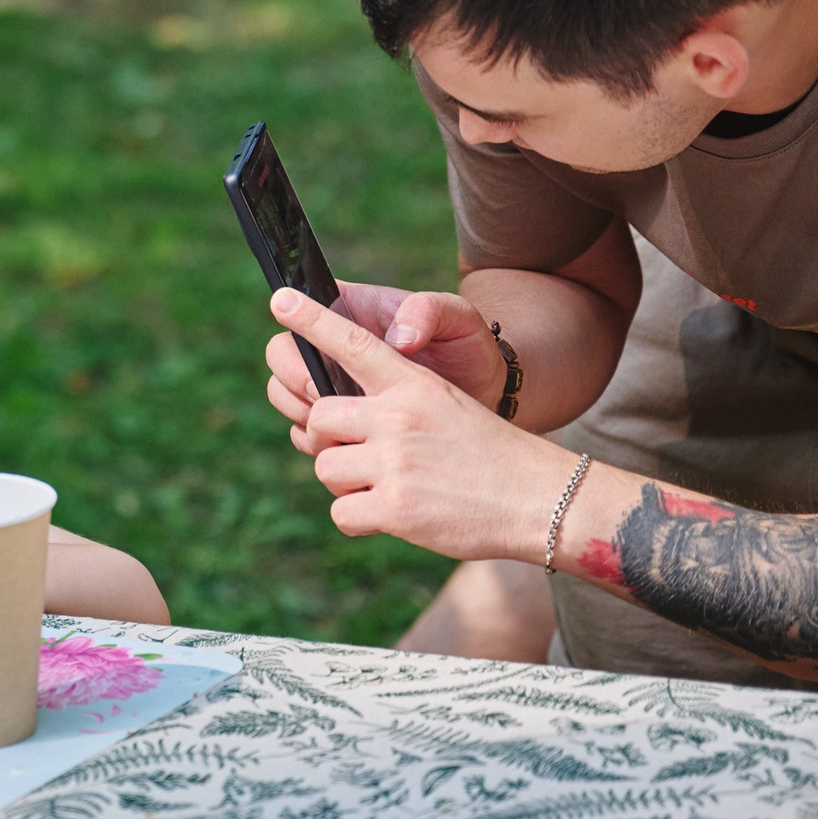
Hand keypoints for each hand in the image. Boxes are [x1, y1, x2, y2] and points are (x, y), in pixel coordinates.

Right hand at [263, 280, 509, 420]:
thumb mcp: (460, 321)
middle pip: (281, 356)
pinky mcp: (340, 423)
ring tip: (340, 430)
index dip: (301, 336)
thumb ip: (429, 312)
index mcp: (352, 309)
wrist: (484, 401)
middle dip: (295, 383)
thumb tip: (397, 338)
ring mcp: (333, 386)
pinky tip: (349, 451)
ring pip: (286, 397)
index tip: (323, 367)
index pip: (300, 307)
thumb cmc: (470, 350)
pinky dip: (317, 444)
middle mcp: (332, 347)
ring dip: (303, 416)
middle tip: (326, 400)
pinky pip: (306, 433)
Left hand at [268, 288, 574, 562]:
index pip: (353, 343)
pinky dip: (356, 519)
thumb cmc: (487, 452)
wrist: (537, 498)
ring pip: (325, 467)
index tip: (279, 300)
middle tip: (355, 452)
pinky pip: (340, 513)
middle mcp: (398, 417)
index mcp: (412, 384)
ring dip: (345, 482)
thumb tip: (331, 411)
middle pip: (318, 417)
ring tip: (384, 485)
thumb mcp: (445, 404)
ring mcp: (395, 463)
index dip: (312, 321)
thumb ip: (392, 400)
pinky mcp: (395, 509)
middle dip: (327, 439)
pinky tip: (389, 514)